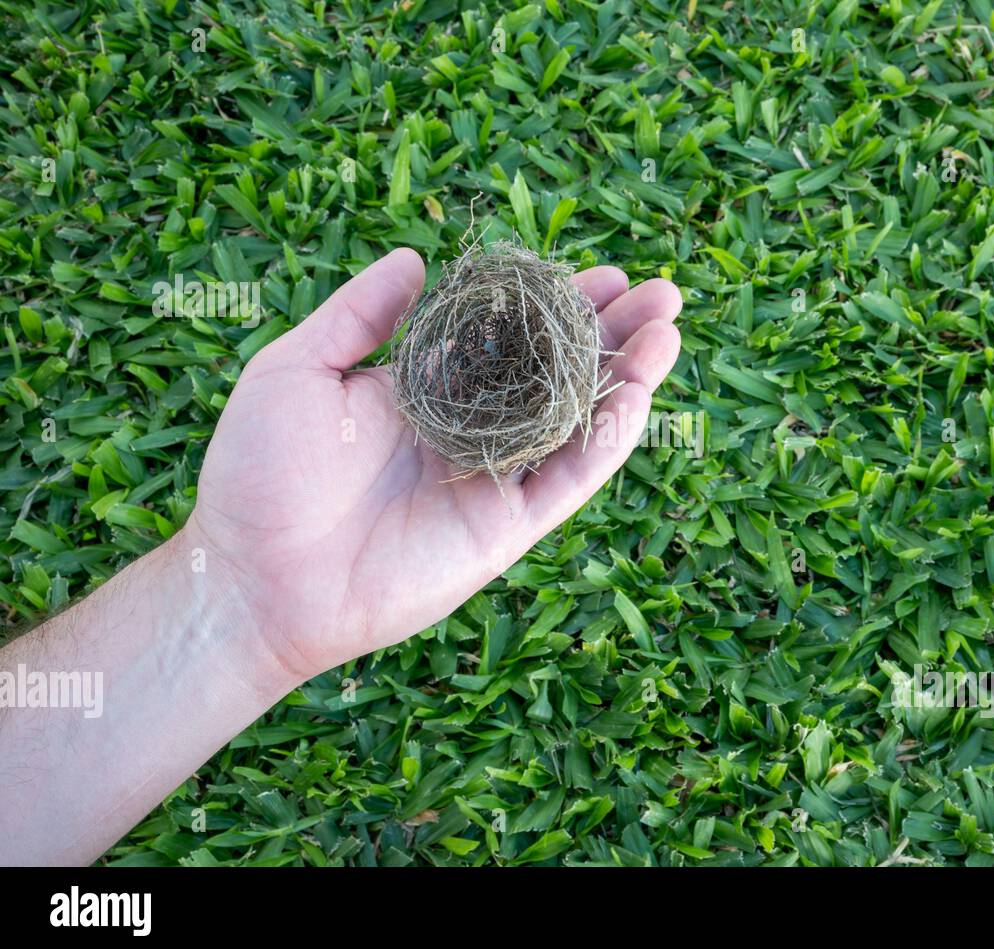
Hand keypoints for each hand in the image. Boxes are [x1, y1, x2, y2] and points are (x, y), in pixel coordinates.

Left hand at [185, 248, 681, 686]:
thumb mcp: (298, 368)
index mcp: (428, 388)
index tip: (600, 270)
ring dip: (628, 378)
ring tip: (668, 330)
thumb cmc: (258, 471)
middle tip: (662, 291)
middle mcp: (471, 429)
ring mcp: (493, 479)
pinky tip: (637, 395)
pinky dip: (607, 440)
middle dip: (613, 332)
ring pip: (578, 421)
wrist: (254, 576)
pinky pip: (569, 479)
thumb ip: (359, 314)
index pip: (511, 335)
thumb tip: (414, 257)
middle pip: (560, 372)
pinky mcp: (505, 526)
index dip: (557, 302)